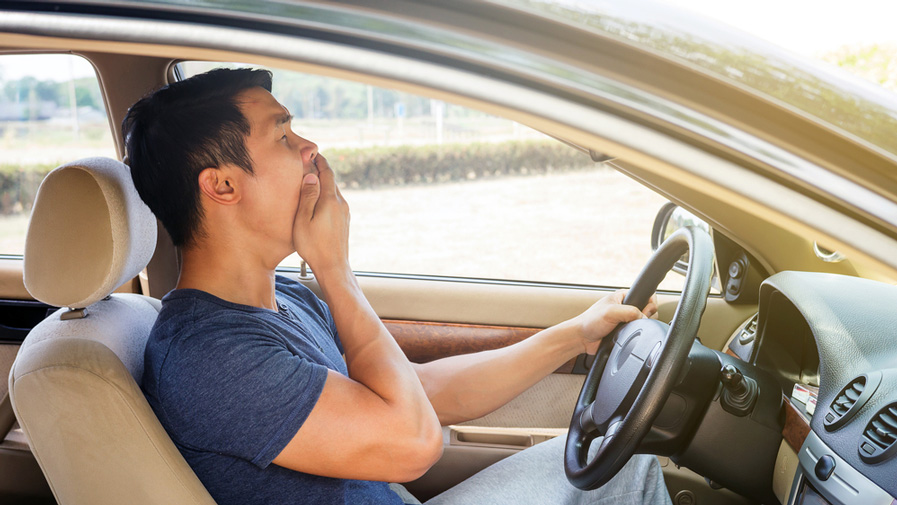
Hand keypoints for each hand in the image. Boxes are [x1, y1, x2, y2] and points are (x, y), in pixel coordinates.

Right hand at [292, 155, 350, 273]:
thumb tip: (311, 176)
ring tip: (310, 180)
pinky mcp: (344, 222)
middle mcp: (341, 204)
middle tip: (308, 162)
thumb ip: (307, 196)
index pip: (327, 173)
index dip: (320, 161)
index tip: (313, 152)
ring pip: (333, 192)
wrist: (333, 267)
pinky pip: (335, 202)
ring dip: (323, 184)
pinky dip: (326, 196)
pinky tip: (317, 201)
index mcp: (331, 200)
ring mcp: (344, 213)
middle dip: (320, 170)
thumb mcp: (303, 219)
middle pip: (331, 181)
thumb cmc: (313, 246)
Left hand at [574, 290, 658, 353]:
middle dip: (646, 317)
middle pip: (649, 311)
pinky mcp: (624, 332)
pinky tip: (626, 336)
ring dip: (640, 328)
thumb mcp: (611, 312)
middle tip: (634, 321)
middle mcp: (626, 308)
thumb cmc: (590, 322)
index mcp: (623, 297)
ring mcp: (626, 320)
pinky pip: (637, 334)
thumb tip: (644, 318)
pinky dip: (636, 336)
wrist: (582, 339)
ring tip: (627, 329)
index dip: (649, 304)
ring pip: (644, 323)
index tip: (645, 311)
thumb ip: (631, 312)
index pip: (646, 295)